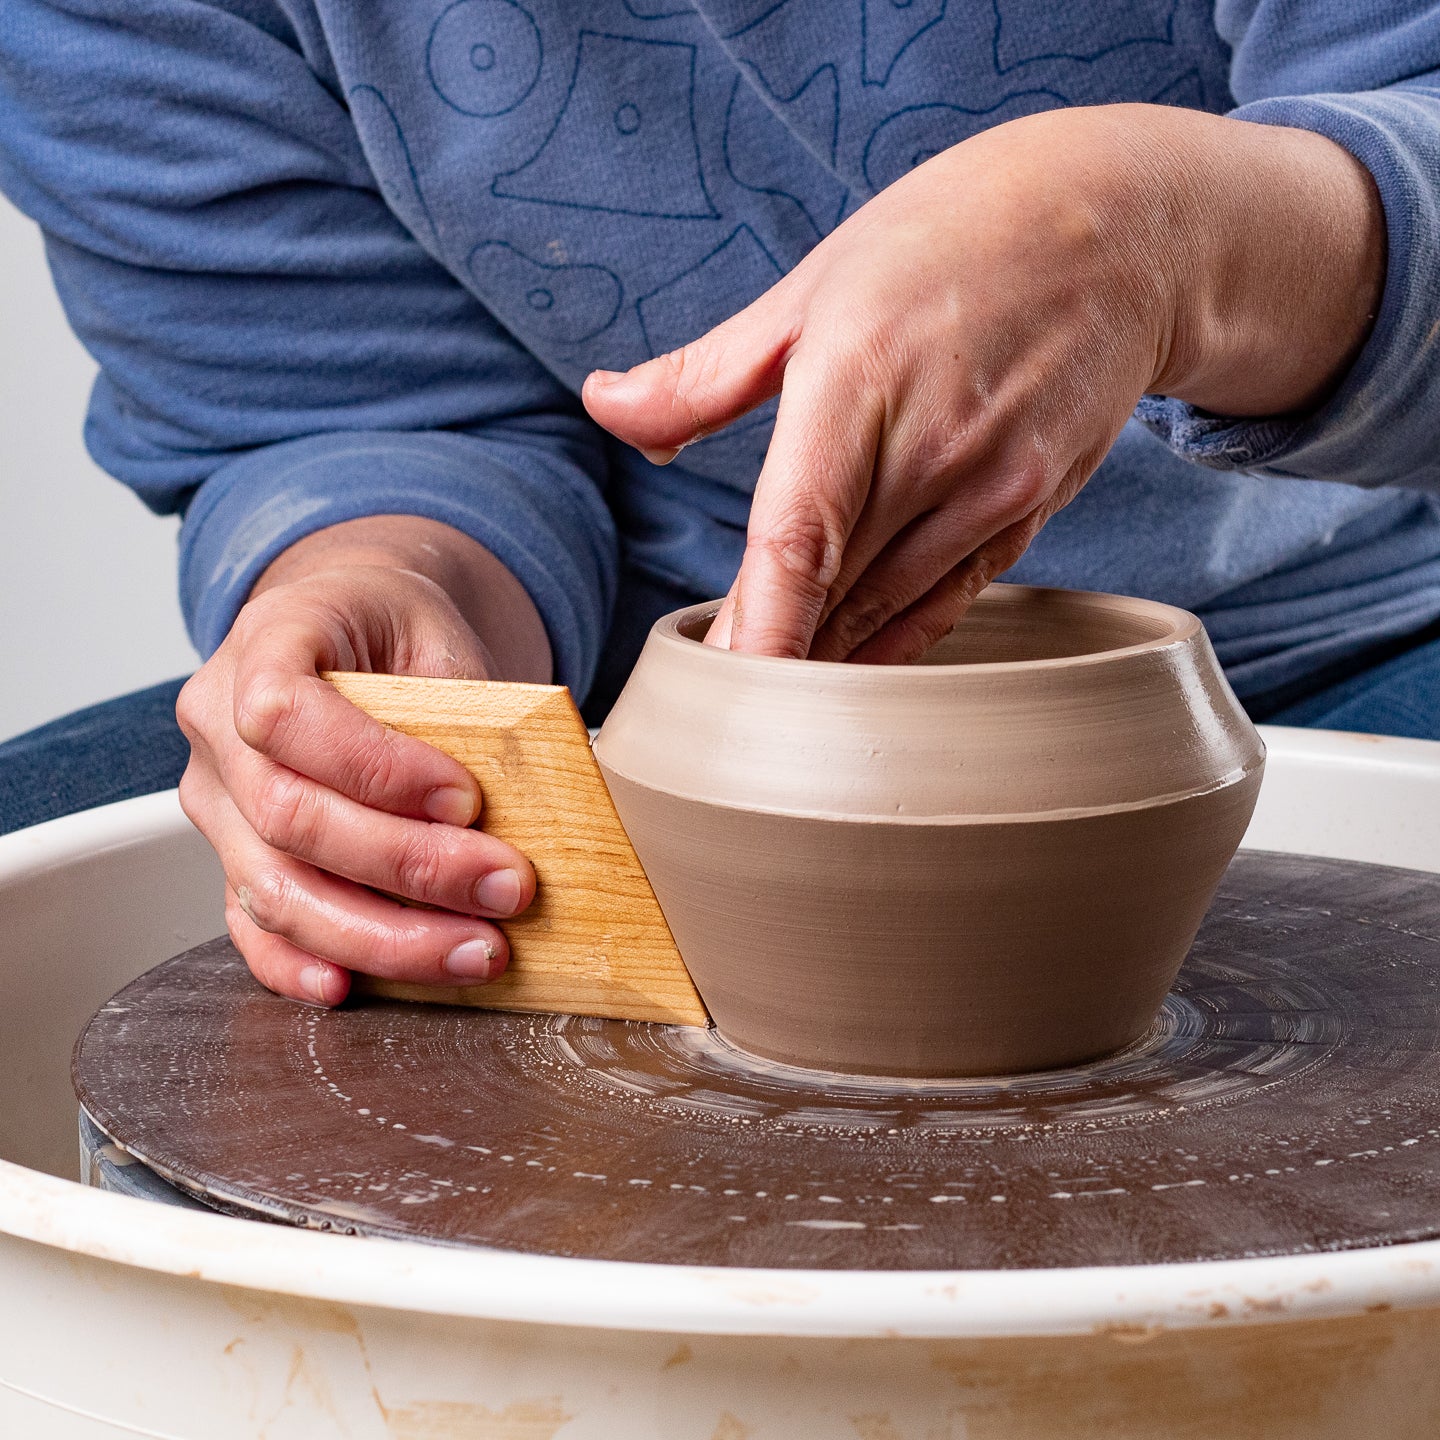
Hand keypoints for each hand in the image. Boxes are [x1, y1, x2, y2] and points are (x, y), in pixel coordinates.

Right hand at [177, 516, 551, 1005]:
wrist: (355, 627)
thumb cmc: (396, 628)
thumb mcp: (438, 633)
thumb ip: (464, 706)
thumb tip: (519, 808)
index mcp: (264, 644)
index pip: (286, 715)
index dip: (376, 769)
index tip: (467, 798)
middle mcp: (218, 729)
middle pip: (289, 819)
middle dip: (409, 867)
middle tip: (506, 887)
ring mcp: (218, 802)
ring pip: (274, 891)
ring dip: (382, 936)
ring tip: (476, 949)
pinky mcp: (234, 860)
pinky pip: (250, 928)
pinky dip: (299, 967)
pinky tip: (353, 988)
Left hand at [584, 103, 1382, 661]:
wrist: (1124, 224)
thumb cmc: (952, 236)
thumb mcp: (815, 283)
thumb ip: (706, 371)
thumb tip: (606, 407)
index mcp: (857, 383)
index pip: (799, 540)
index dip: (761, 628)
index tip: (720, 691)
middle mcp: (932, 449)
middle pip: (838, 591)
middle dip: (776, 657)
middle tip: (718, 712)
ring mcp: (993, 485)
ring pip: (892, 605)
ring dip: (830, 658)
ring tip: (772, 702)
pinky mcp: (1031, 506)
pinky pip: (953, 596)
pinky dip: (899, 640)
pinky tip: (857, 670)